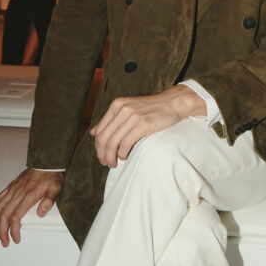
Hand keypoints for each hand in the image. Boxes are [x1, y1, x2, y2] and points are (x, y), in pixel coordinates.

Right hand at [0, 169, 63, 246]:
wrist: (46, 161)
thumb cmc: (52, 176)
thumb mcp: (56, 188)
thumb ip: (49, 201)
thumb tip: (41, 213)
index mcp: (28, 196)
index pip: (16, 217)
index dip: (13, 230)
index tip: (16, 239)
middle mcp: (17, 194)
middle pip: (4, 215)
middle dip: (1, 231)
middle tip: (3, 242)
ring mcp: (12, 190)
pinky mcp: (10, 187)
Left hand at [90, 86, 205, 166]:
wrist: (173, 103)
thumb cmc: (152, 108)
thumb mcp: (128, 108)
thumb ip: (111, 119)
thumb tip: (93, 132)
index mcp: (116, 105)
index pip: (100, 130)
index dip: (97, 146)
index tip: (101, 155)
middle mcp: (122, 110)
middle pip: (104, 138)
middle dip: (102, 154)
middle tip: (106, 163)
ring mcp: (132, 117)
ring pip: (112, 143)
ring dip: (111, 157)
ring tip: (113, 163)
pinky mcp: (142, 124)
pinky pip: (125, 144)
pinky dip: (122, 154)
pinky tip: (124, 156)